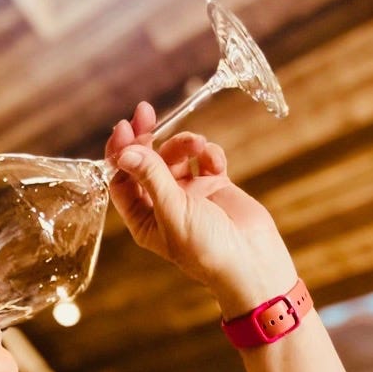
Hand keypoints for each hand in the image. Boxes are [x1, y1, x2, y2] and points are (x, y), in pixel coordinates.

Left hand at [105, 101, 297, 319]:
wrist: (252, 261)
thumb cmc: (207, 248)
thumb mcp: (174, 211)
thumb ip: (151, 178)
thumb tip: (125, 151)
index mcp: (144, 219)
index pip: (121, 181)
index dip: (120, 154)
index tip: (124, 128)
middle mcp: (163, 205)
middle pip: (145, 163)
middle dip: (145, 137)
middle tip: (145, 111)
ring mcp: (190, 195)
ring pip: (176, 156)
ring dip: (183, 144)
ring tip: (197, 144)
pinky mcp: (215, 186)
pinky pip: (205, 159)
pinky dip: (209, 154)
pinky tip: (215, 160)